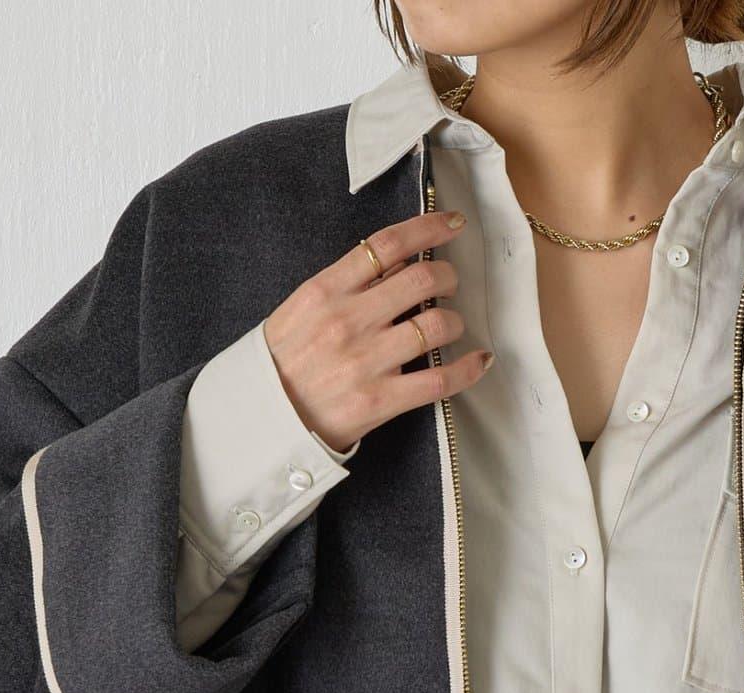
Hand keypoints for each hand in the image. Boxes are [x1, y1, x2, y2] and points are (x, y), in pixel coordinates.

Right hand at [262, 208, 493, 453]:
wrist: (264, 418)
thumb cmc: (284, 361)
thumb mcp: (302, 309)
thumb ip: (347, 283)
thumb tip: (398, 261)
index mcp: (326, 291)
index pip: (387, 244)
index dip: (428, 227)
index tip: (453, 223)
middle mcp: (349, 321)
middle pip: (421, 279)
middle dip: (447, 276)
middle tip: (448, 285)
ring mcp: (367, 362)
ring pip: (438, 326)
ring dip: (455, 321)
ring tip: (450, 326)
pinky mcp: (381, 401)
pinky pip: (440, 380)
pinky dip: (468, 368)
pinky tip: (479, 361)